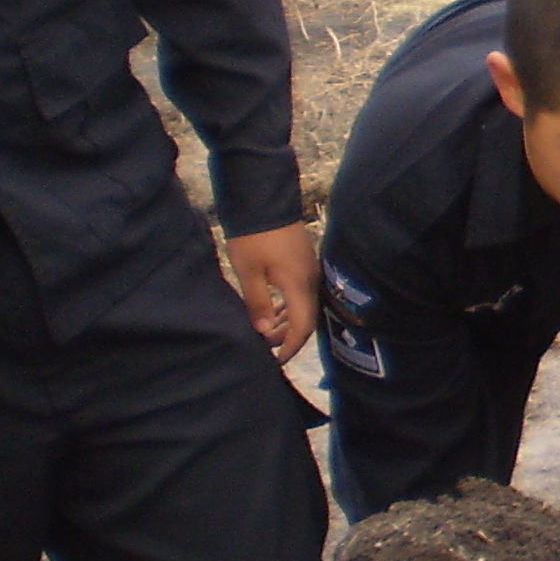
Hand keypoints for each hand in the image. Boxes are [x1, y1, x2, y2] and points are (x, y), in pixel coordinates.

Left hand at [226, 223, 320, 359]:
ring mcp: (309, 270)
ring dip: (286, 322)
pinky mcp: (303, 263)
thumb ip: (257, 304)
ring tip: (265, 330)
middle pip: (306, 319)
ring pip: (303, 306)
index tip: (275, 360)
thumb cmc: (254, 237)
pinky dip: (288, 307)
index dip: (290, 346)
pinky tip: (272, 310)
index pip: (302, 327)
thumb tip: (263, 331)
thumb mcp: (249, 272)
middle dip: (286, 336)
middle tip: (263, 345)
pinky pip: (301, 294)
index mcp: (299, 285)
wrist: (264, 200)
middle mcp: (310, 280)